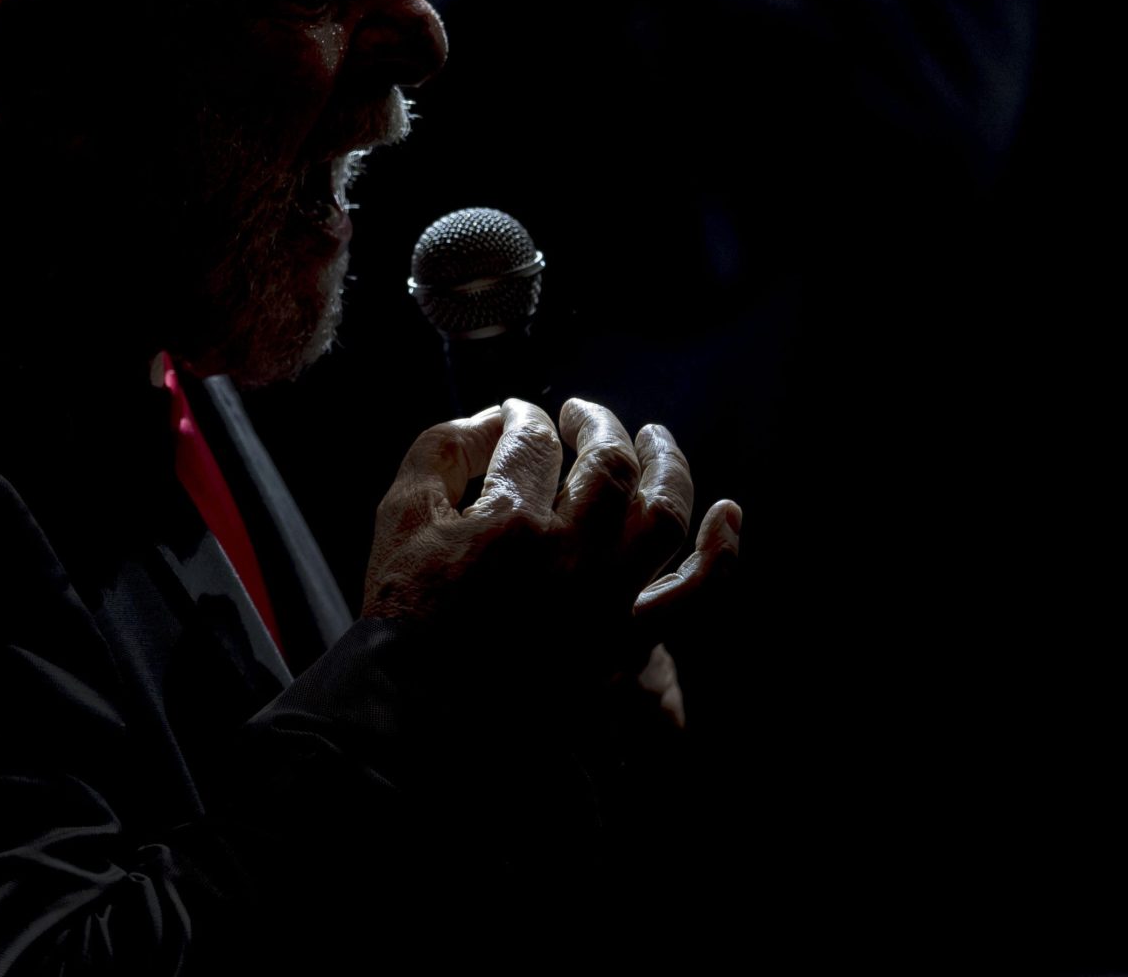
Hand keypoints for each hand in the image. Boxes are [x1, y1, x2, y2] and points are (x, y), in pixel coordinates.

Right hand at [363, 397, 740, 700]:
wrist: (423, 714)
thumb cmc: (406, 614)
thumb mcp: (398, 518)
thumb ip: (440, 452)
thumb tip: (493, 419)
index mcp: (509, 521)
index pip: (532, 440)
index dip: (525, 418)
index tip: (517, 417)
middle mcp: (570, 554)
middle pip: (607, 463)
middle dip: (595, 425)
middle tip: (580, 415)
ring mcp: (607, 599)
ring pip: (663, 513)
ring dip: (667, 464)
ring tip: (655, 437)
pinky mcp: (627, 642)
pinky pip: (694, 594)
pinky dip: (720, 553)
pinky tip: (729, 513)